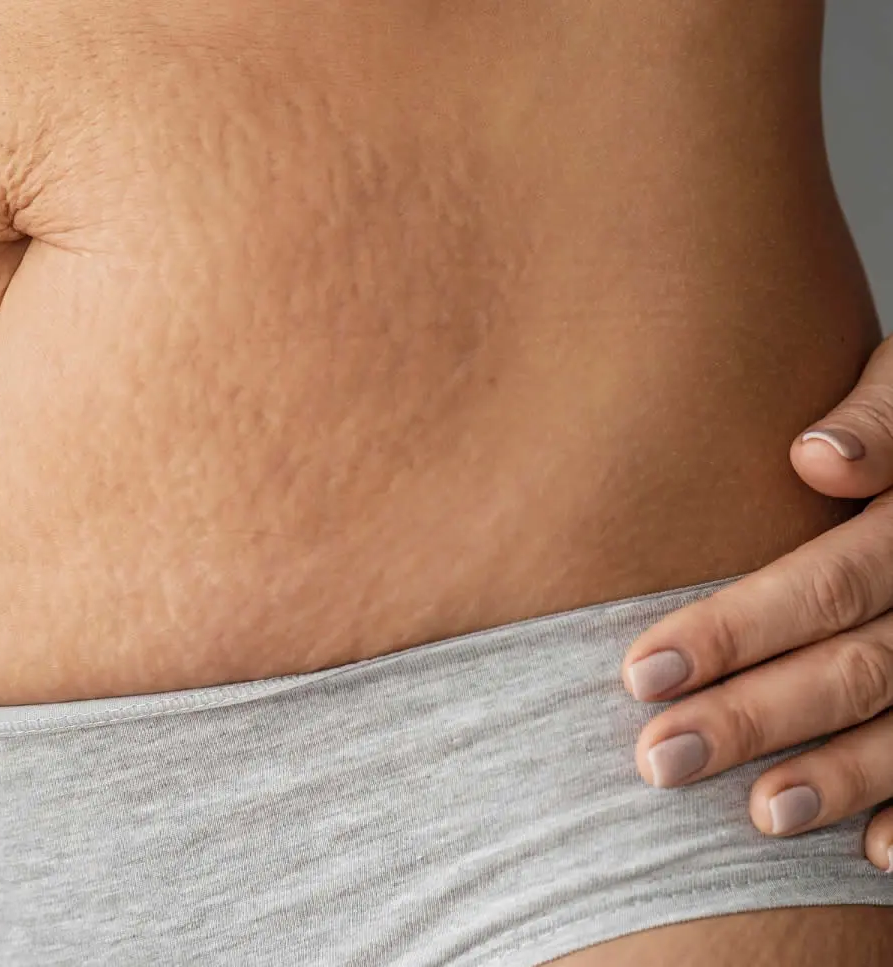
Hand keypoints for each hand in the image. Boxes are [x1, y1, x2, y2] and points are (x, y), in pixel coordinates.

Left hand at [620, 335, 892, 869]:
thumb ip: (878, 417)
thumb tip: (816, 457)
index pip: (827, 584)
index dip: (735, 631)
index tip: (640, 672)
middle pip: (855, 668)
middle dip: (755, 719)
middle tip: (659, 761)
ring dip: (838, 779)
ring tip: (757, 816)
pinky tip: (874, 852)